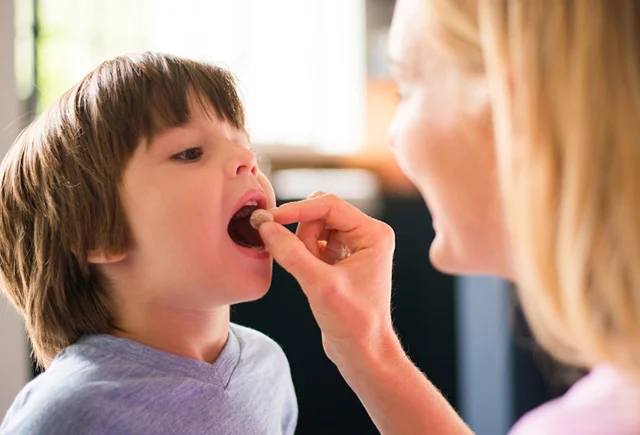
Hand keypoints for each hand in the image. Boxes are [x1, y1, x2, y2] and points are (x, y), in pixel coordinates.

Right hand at [258, 192, 399, 369]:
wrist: (363, 352)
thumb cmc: (354, 322)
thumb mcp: (320, 285)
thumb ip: (291, 254)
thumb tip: (266, 227)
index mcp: (373, 233)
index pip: (329, 205)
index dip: (297, 210)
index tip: (270, 220)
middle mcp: (365, 235)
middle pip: (320, 214)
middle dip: (301, 233)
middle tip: (298, 260)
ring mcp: (352, 247)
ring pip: (313, 228)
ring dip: (301, 247)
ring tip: (309, 276)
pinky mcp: (339, 260)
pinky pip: (311, 244)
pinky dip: (302, 255)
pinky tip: (308, 277)